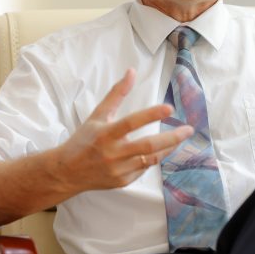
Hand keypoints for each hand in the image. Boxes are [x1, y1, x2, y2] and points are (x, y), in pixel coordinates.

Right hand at [54, 68, 192, 193]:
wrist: (66, 172)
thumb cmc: (83, 140)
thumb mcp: (98, 115)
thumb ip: (117, 94)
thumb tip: (132, 72)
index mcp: (105, 134)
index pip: (131, 122)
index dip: (151, 114)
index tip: (169, 108)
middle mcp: (112, 153)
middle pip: (148, 145)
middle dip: (172, 138)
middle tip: (188, 129)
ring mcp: (118, 170)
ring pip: (151, 159)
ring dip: (168, 147)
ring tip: (180, 137)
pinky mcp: (122, 182)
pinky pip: (144, 168)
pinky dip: (153, 158)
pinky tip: (159, 150)